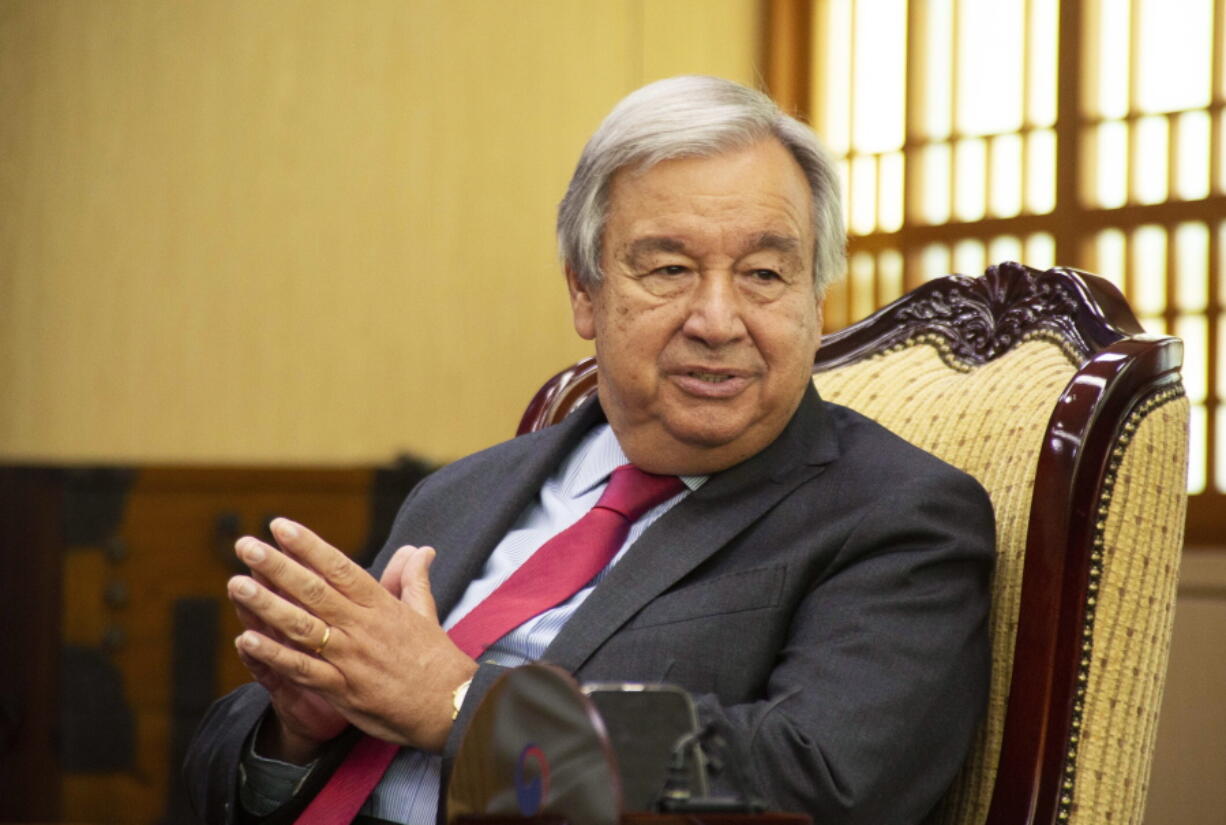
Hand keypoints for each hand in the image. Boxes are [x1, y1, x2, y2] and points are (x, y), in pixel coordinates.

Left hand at [227, 519, 476, 752]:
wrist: (451, 707)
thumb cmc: (438, 659)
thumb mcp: (426, 613)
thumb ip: (414, 579)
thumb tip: (420, 549)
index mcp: (381, 605)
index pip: (339, 567)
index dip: (308, 546)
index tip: (280, 526)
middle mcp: (361, 627)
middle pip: (313, 591)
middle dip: (277, 566)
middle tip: (245, 545)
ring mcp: (350, 658)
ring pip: (301, 626)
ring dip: (266, 605)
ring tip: (237, 584)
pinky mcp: (342, 689)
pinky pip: (302, 670)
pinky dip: (273, 656)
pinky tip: (246, 640)